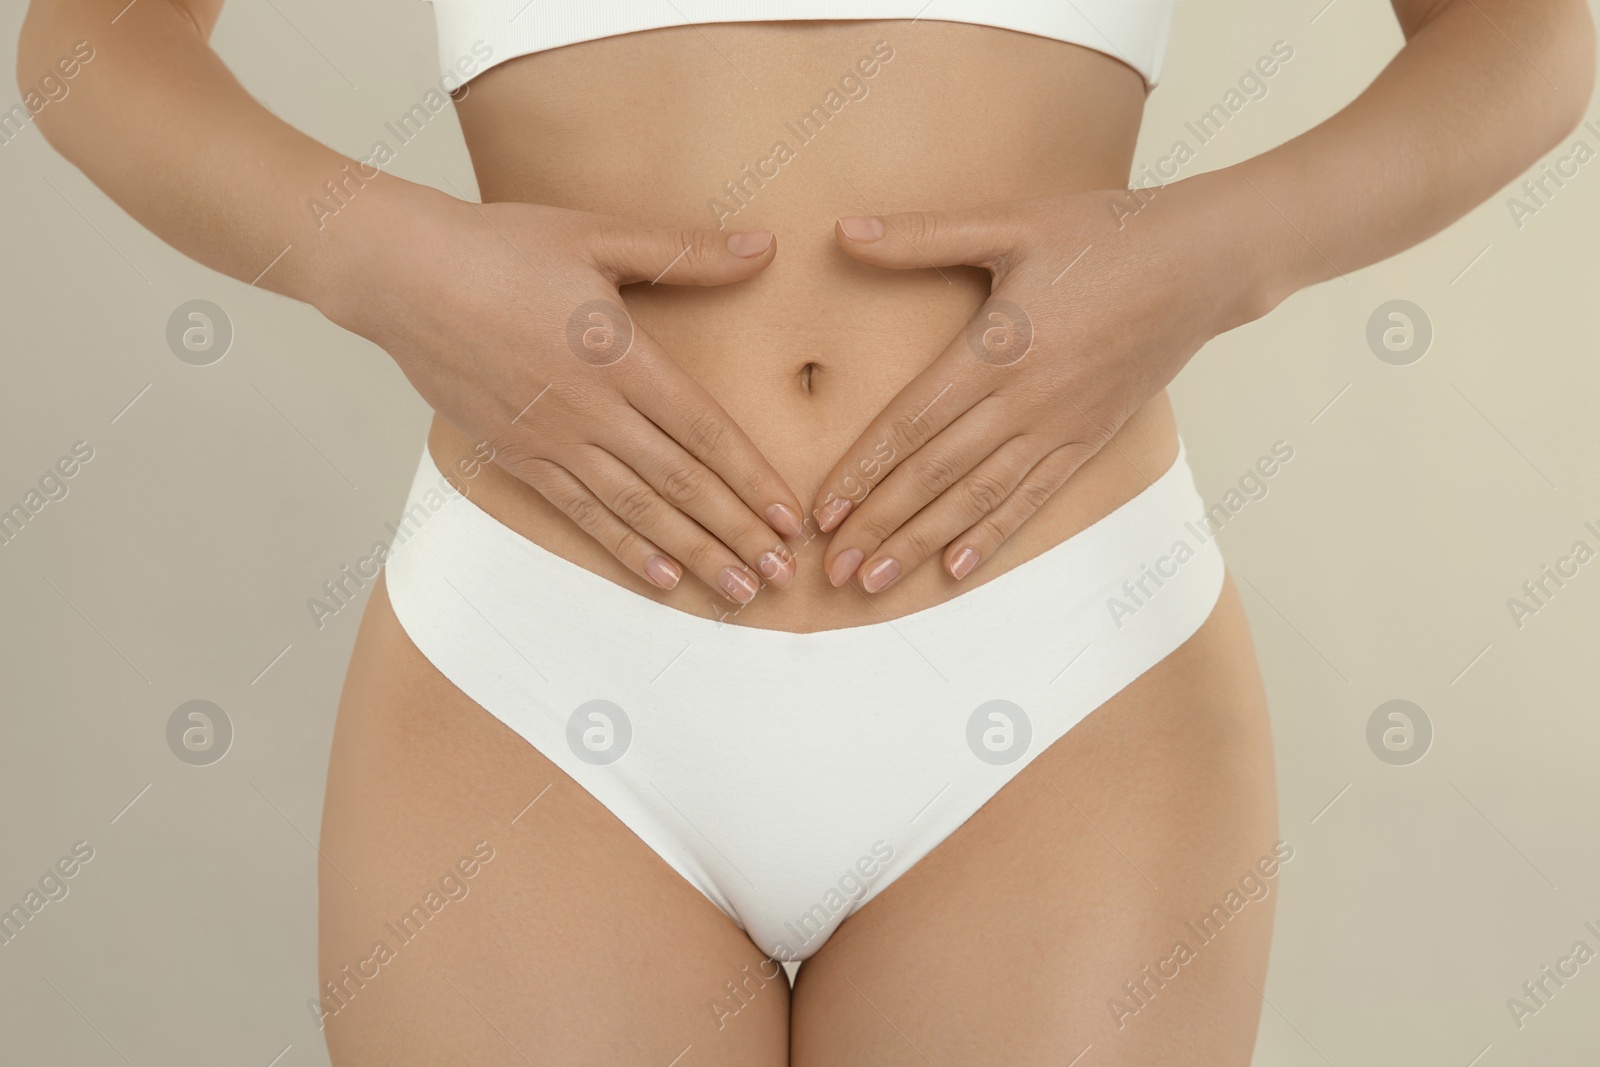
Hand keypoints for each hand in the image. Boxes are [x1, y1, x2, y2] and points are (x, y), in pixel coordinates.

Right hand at [323, 183, 805, 604]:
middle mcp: (592, 410)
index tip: (792, 517)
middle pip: (680, 483)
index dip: (753, 479)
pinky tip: (661, 579)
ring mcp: (551, 440)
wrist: (400, 276)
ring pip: (637, 511)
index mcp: (619, 355)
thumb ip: (684, 252)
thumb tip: (763, 247)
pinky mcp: (517, 458)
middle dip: (737, 532)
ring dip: (693, 555)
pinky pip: (581, 514)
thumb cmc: (500, 247)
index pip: (704, 431)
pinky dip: (624, 549)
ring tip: (738, 591)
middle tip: (782, 574)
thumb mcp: (597, 235)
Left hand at [809, 176, 1267, 591]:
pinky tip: (957, 569)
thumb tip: (844, 231)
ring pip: (979, 499)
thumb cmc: (1105, 234)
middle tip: (834, 570)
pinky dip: (993, 536)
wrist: (1204, 264)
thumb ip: (925, 236)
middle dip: (880, 525)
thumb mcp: (1012, 222)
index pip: (914, 423)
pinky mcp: (1089, 440)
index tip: (823, 510)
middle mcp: (1026, 400)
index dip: (865, 470)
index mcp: (997, 348)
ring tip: (877, 583)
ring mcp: (1061, 427)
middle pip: (936, 475)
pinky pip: (1033, 498)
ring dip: (923, 544)